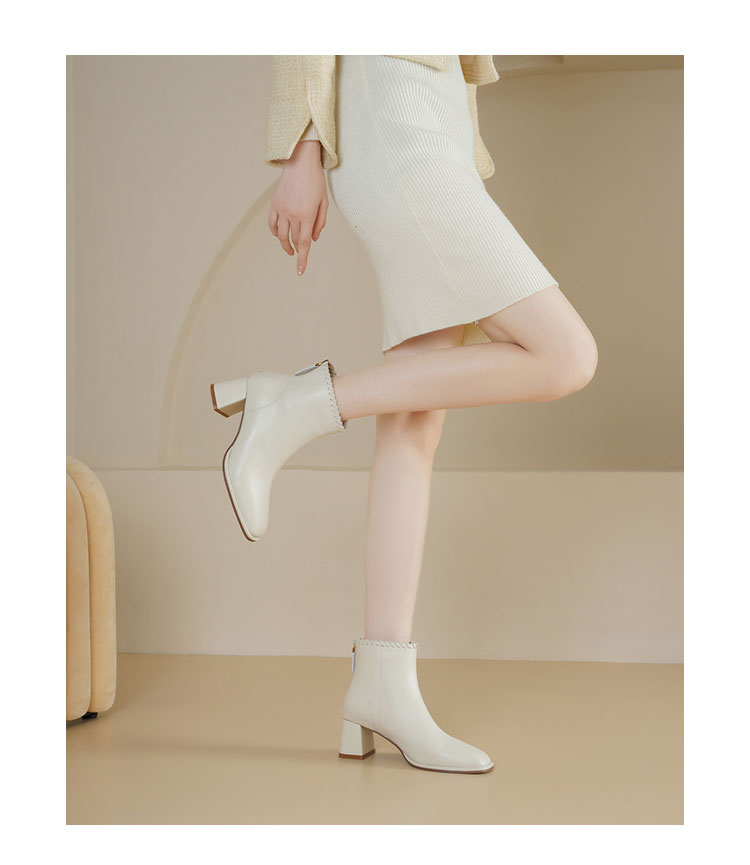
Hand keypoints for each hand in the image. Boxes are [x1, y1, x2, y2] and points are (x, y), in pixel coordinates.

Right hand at [268, 140, 327, 275]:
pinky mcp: (274, 204)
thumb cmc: (316, 181)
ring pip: (281, 235)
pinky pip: (272, 224)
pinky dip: (275, 232)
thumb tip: (313, 239)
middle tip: (300, 252)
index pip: (304, 244)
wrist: (300, 161)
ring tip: (290, 249)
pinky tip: (279, 235)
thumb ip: (320, 223)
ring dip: (285, 245)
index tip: (300, 271)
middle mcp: (293, 214)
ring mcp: (282, 209)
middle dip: (297, 249)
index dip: (302, 259)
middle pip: (293, 240)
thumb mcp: (324, 202)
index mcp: (308, 215)